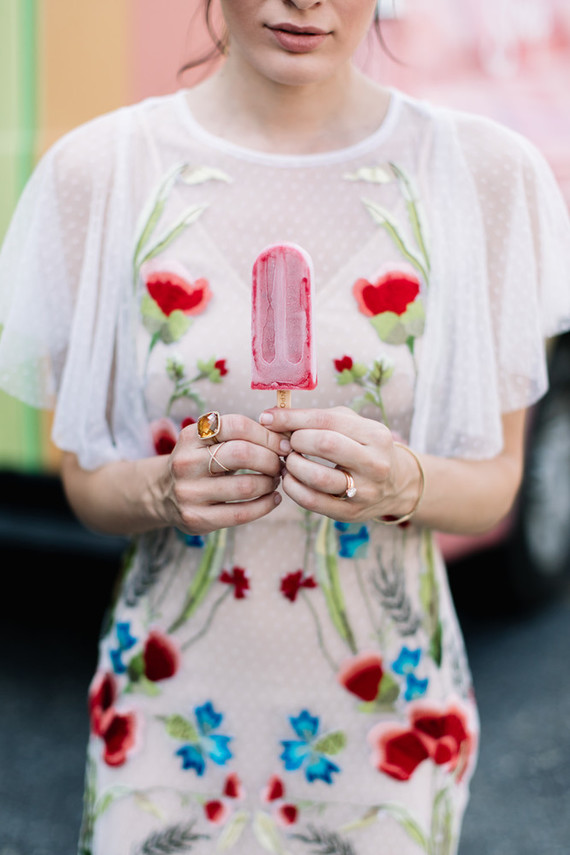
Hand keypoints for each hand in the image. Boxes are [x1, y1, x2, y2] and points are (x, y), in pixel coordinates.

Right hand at [156, 414, 286, 534]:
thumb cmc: (200, 463)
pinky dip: (265, 505)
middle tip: (280, 464)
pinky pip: (242, 513)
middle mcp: (186, 462)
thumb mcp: (209, 441)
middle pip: (242, 454)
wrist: (163, 494)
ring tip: (274, 480)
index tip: (284, 445)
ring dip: (270, 483)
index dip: (267, 435)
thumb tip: (286, 436)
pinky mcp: (196, 518)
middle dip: (271, 459)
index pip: (237, 426)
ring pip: (245, 486)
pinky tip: (272, 498)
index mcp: (192, 435)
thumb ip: (241, 435)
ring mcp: (189, 492)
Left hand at [259, 406, 419, 522]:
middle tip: (286, 443)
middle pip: (323, 444)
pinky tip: (290, 479)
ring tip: (288, 461)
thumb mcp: (350, 425)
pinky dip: (293, 488)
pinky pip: (312, 501)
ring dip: (292, 466)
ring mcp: (364, 491)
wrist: (395, 485)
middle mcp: (374, 463)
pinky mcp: (350, 513)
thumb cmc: (362, 447)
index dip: (292, 418)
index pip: (326, 421)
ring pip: (317, 477)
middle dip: (295, 441)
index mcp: (375, 434)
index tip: (267, 417)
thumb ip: (316, 418)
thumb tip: (272, 418)